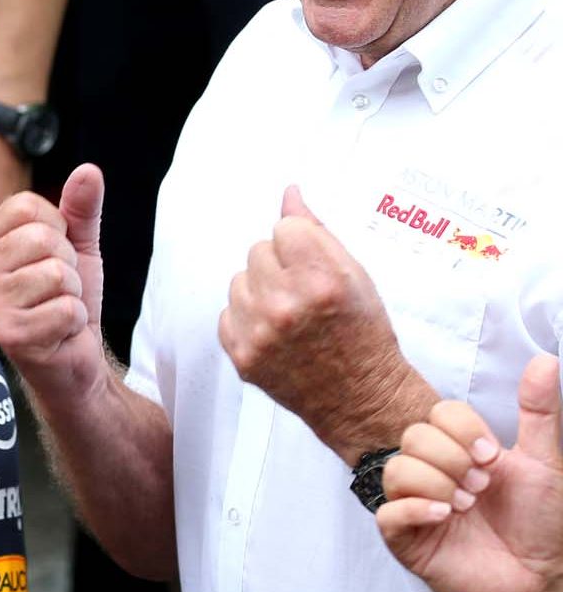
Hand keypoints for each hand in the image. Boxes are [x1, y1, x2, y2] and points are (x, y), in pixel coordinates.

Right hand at [0, 163, 104, 386]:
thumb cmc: (67, 298)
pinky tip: (59, 330)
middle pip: (44, 238)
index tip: (53, 254)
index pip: (27, 206)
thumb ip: (81, 208)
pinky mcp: (10, 334)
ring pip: (57, 274)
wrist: (73, 358)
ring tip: (57, 308)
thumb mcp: (78, 246)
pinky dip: (75, 321)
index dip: (58, 228)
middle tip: (58, 288)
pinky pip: (66, 309)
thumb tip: (88, 170)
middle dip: (69, 265)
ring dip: (73, 294)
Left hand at [218, 186, 429, 460]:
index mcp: (321, 280)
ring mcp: (259, 332)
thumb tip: (289, 194)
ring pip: (239, 280)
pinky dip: (247, 318)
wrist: (361, 397)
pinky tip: (275, 332)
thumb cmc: (363, 333)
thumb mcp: (356, 275)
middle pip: (258, 251)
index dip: (300, 245)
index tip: (313, 265)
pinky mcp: (241, 355)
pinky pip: (228, 313)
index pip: (284, 229)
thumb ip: (317, 232)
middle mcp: (286, 305)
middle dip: (280, 266)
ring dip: (260, 290)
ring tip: (290, 313)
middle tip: (304, 293)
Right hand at [378, 355, 562, 591]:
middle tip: (480, 485)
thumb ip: (538, 412)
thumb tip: (545, 359)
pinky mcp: (405, 541)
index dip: (461, 428)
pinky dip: (416, 509)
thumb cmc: (540, 523)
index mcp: (456, 452)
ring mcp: (414, 506)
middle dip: (451, 458)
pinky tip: (446, 517)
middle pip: (411, 437)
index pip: (436, 415)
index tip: (492, 456)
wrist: (542, 578)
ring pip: (395, 471)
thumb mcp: (544, 462)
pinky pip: (387, 514)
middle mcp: (430, 475)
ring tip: (465, 505)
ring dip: (436, 483)